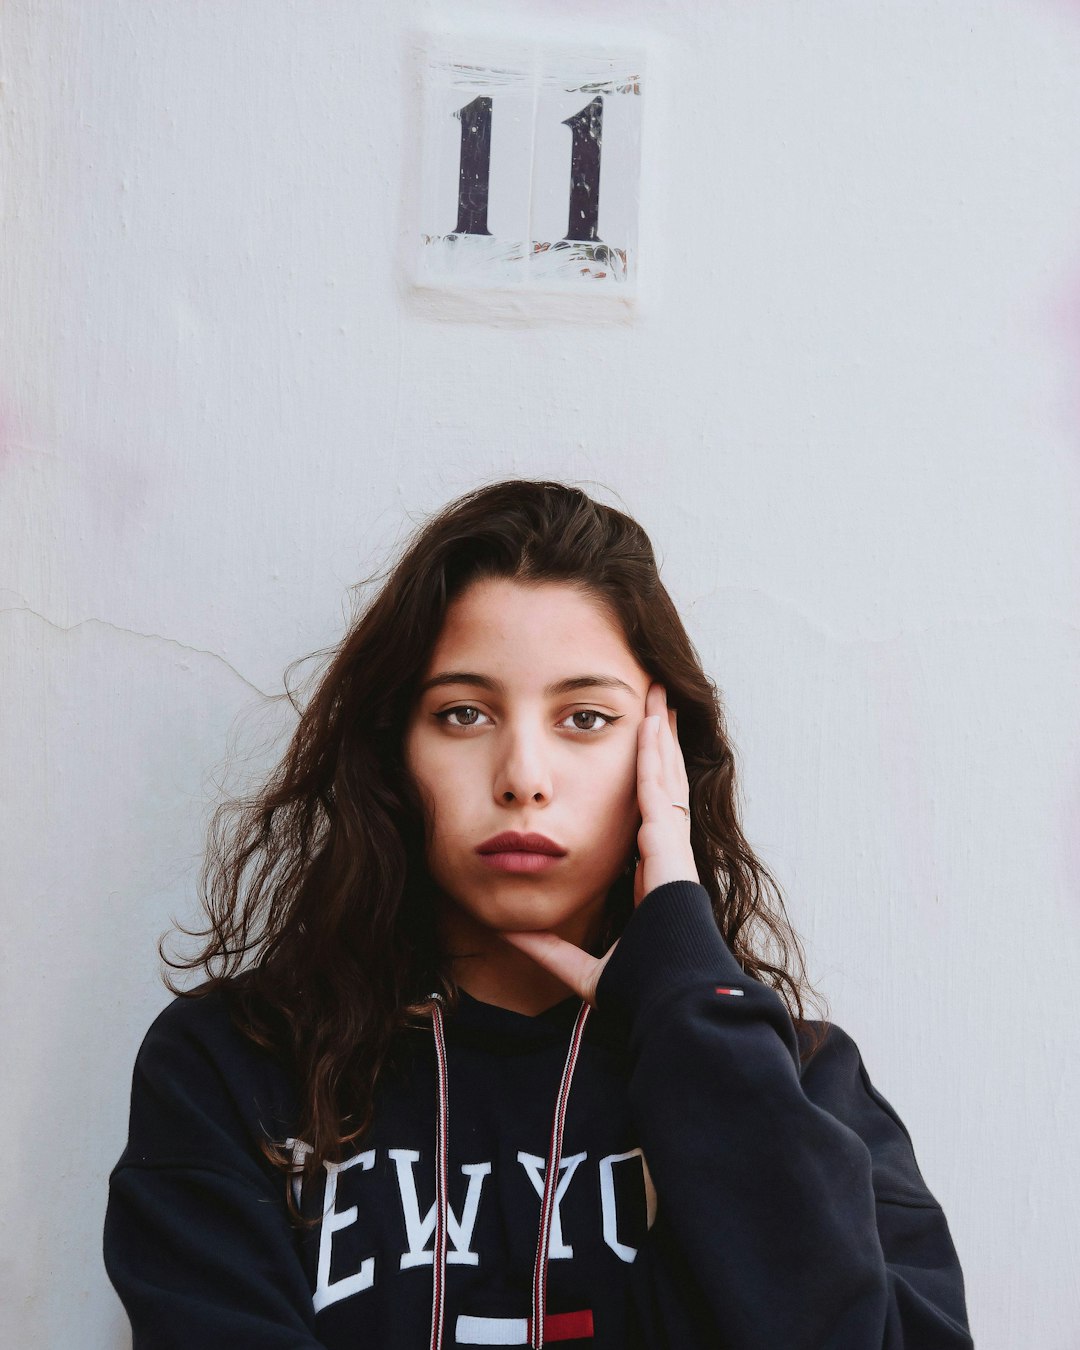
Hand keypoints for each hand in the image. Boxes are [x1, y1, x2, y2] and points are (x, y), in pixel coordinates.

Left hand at [498, 681, 697, 1004]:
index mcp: (651, 878)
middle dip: (657, 746)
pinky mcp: (668, 840)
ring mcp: (671, 845)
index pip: (646, 818)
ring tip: (657, 696)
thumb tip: (509, 934)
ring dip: (659, 734)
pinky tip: (651, 719)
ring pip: (665, 775)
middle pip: (661, 786)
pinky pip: (658, 785)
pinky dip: (655, 750)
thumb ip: (547, 948)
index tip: (637, 761)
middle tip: (654, 708)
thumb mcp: (581, 966)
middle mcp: (666, 855)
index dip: (643, 785)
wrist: (665, 998)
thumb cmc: (637, 989)